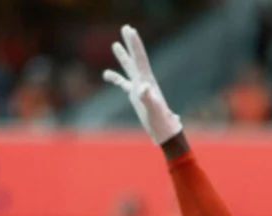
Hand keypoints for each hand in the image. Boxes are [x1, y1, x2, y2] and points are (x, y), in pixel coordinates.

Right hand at [103, 25, 182, 145]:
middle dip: (130, 44)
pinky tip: (106, 74)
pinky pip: (123, 84)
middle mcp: (144, 81)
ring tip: (115, 45)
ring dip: (123, 57)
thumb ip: (148, 97)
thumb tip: (142, 87)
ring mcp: (139, 88)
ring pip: (129, 69)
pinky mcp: (135, 97)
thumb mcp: (153, 109)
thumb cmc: (161, 121)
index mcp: (148, 81)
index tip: (130, 29)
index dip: (135, 44)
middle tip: (125, 27)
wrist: (164, 131)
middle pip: (135, 58)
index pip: (140, 59)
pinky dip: (116, 79)